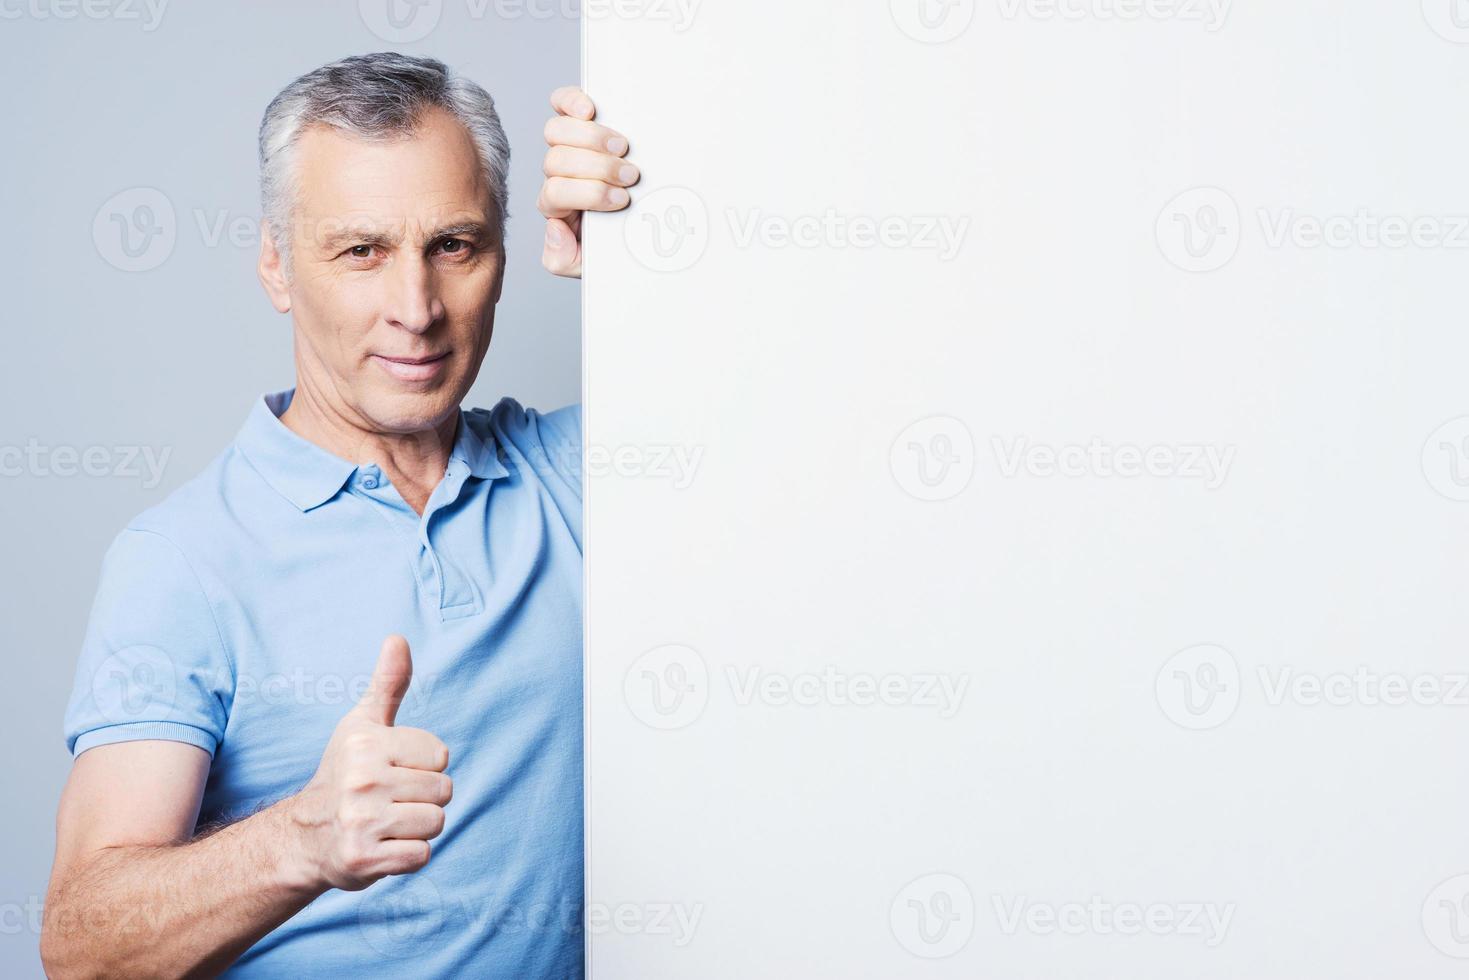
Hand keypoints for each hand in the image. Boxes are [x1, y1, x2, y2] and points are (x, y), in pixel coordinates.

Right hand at [287, 635, 451, 891]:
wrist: (304, 837)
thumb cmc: (344, 773)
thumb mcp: (362, 725)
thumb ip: (388, 684)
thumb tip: (398, 638)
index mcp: (367, 744)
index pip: (441, 756)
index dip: (425, 766)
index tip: (394, 770)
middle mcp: (362, 780)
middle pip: (443, 791)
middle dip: (424, 799)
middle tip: (389, 801)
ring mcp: (362, 822)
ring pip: (435, 823)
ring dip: (418, 828)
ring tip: (387, 823)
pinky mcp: (363, 860)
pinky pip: (421, 856)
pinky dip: (408, 856)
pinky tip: (382, 847)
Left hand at [539, 86, 638, 277]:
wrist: (636, 229)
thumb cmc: (616, 241)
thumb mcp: (589, 263)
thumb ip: (564, 259)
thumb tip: (554, 228)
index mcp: (558, 206)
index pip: (556, 194)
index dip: (589, 194)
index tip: (622, 200)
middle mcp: (557, 174)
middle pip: (556, 161)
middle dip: (597, 168)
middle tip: (630, 175)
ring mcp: (566, 146)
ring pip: (556, 131)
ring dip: (592, 138)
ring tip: (623, 147)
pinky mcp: (578, 121)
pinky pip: (561, 103)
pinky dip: (572, 101)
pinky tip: (590, 108)